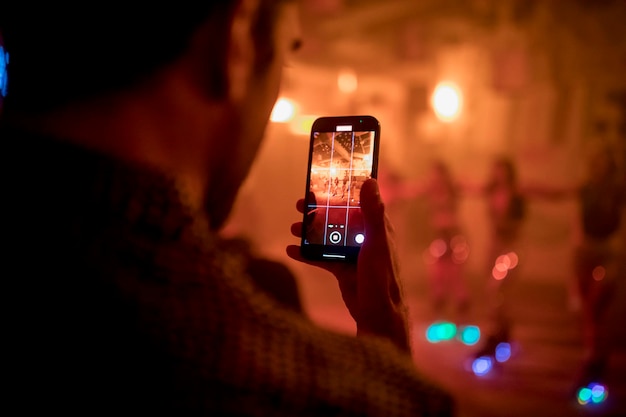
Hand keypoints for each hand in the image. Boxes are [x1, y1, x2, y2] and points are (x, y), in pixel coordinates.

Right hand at [287, 178, 410, 352]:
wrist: (377, 314)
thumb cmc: (382, 277)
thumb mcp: (376, 241)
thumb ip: (372, 213)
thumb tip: (370, 181)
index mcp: (376, 227)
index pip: (359, 202)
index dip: (342, 191)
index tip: (324, 182)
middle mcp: (364, 238)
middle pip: (338, 217)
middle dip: (319, 210)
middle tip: (299, 204)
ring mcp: (352, 254)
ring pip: (327, 236)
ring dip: (310, 231)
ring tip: (293, 227)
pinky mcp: (342, 269)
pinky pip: (321, 257)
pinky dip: (307, 253)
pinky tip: (291, 250)